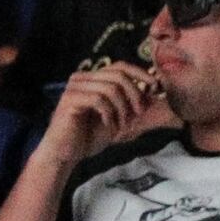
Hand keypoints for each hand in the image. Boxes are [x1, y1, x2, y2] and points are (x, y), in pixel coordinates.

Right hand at [35, 62, 166, 166]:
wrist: (64, 154)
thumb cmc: (87, 137)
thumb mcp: (116, 117)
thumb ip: (130, 103)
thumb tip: (153, 89)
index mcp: (91, 79)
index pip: (120, 66)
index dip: (140, 74)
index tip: (155, 87)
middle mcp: (81, 78)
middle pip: (118, 74)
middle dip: (134, 93)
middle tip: (139, 112)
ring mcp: (74, 87)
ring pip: (110, 88)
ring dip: (122, 108)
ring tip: (122, 125)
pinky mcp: (70, 99)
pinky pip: (98, 99)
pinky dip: (109, 114)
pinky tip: (109, 126)